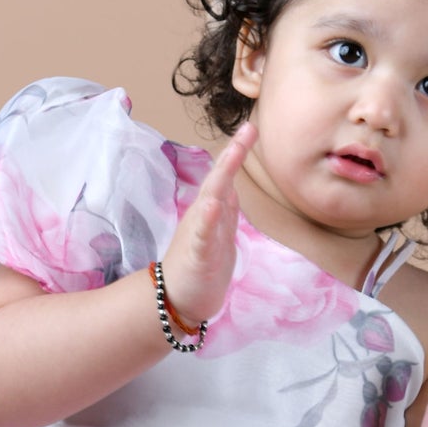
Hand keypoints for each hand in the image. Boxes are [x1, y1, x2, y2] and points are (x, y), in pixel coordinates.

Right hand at [158, 120, 257, 327]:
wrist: (175, 299)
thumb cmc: (198, 266)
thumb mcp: (218, 234)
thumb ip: (225, 210)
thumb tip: (233, 186)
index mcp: (211, 211)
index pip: (225, 177)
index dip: (237, 152)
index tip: (252, 127)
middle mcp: (203, 217)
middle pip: (218, 180)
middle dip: (233, 155)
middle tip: (248, 129)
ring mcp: (199, 234)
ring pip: (210, 202)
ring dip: (221, 178)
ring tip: (233, 154)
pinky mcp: (198, 255)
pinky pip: (203, 236)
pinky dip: (207, 220)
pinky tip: (212, 205)